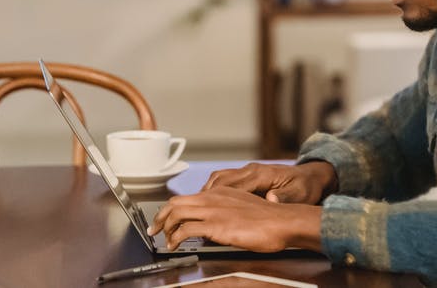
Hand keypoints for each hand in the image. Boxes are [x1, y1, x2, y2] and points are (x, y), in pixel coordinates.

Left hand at [147, 187, 322, 251]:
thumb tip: (213, 223)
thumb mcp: (242, 207)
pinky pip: (186, 230)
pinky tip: (175, 245)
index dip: (171, 209)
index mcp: (219, 192)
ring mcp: (213, 210)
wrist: (282, 221)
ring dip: (165, 227)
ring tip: (163, 239)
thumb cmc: (268, 218)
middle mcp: (212, 198)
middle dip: (161, 217)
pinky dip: (176, 238)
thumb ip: (225, 210)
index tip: (165, 219)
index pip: (186, 197)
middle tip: (155, 229)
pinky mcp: (216, 225)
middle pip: (175, 202)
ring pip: (176, 213)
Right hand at [201, 161, 337, 203]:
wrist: (313, 177)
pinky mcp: (250, 176)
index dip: (215, 197)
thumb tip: (271, 198)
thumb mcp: (300, 194)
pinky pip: (226, 180)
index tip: (202, 208)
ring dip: (208, 192)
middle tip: (190, 209)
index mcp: (261, 174)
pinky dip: (216, 190)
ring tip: (196, 207)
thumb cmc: (306, 187)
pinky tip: (211, 203)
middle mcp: (251, 170)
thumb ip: (285, 197)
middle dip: (204, 194)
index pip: (232, 185)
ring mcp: (249, 172)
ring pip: (220, 178)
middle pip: (220, 179)